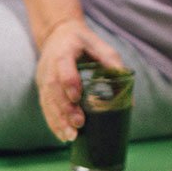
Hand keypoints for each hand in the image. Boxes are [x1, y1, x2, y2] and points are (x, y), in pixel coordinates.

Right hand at [36, 18, 123, 141]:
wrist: (57, 33)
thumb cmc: (82, 40)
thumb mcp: (98, 45)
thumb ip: (112, 64)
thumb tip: (129, 96)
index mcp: (63, 51)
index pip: (63, 66)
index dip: (69, 82)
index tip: (77, 98)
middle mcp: (49, 65)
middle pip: (54, 88)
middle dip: (65, 108)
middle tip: (79, 124)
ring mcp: (43, 77)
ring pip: (47, 101)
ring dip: (58, 120)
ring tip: (70, 137)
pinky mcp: (41, 88)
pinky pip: (45, 106)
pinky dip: (53, 122)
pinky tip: (62, 135)